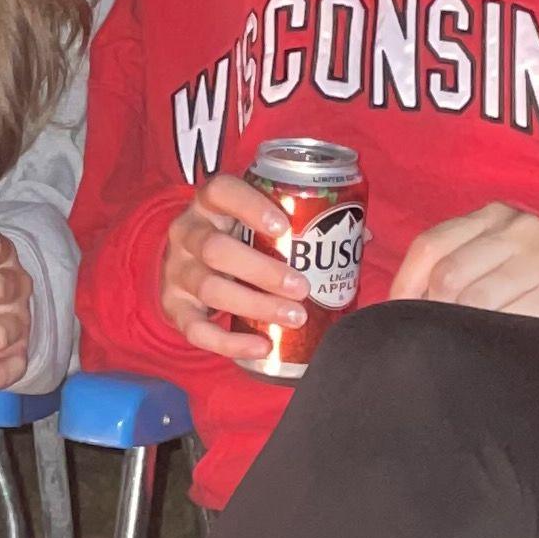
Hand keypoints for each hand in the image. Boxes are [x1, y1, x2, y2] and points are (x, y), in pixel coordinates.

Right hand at [156, 170, 310, 366]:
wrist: (185, 263)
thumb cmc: (236, 236)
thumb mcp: (254, 218)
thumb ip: (302, 221)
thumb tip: (364, 235)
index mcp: (209, 204)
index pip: (220, 191)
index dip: (250, 206)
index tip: (284, 226)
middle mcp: (187, 234)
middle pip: (216, 249)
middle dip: (262, 270)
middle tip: (301, 287)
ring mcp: (176, 272)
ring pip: (211, 289)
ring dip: (256, 305)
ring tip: (295, 316)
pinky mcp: (174, 309)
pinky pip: (197, 330)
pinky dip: (230, 342)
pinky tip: (263, 346)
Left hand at [389, 203, 538, 319]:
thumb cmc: (526, 258)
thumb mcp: (492, 242)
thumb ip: (452, 257)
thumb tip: (402, 302)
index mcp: (490, 215)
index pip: (431, 244)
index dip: (406, 282)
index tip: (396, 309)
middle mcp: (515, 233)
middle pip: (449, 275)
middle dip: (432, 307)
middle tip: (432, 326)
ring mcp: (537, 263)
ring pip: (475, 302)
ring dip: (457, 323)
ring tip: (458, 333)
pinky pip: (505, 322)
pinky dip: (486, 334)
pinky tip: (484, 337)